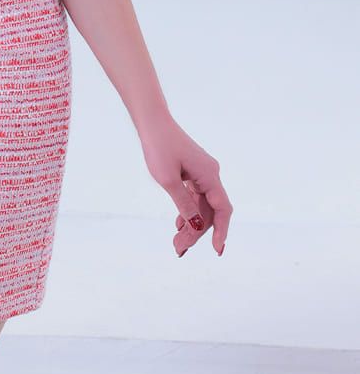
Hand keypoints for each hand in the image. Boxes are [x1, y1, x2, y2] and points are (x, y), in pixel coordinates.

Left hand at [138, 114, 231, 257]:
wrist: (152, 123)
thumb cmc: (159, 147)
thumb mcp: (168, 180)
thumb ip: (184, 204)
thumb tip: (197, 226)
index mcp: (209, 175)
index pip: (222, 209)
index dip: (221, 231)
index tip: (217, 250)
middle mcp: (210, 174)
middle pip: (210, 210)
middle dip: (197, 232)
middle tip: (179, 249)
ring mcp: (202, 173)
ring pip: (201, 205)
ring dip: (191, 224)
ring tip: (177, 243)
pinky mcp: (192, 172)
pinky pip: (195, 196)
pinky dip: (188, 211)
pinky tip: (178, 226)